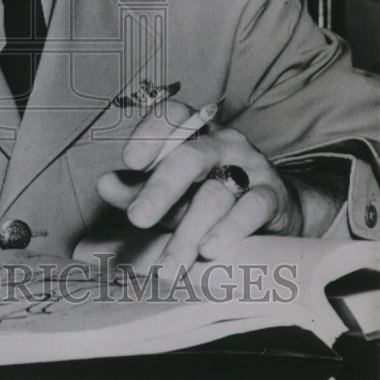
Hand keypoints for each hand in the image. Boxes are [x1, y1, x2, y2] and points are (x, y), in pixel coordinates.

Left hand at [97, 98, 303, 278]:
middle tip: (137, 219)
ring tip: (169, 264)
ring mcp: (251, 166)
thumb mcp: (170, 191)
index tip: (130, 161)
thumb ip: (137, 188)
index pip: (173, 115)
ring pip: (215, 194)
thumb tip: (105, 184)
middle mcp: (223, 142)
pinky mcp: (273, 196)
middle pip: (190, 158)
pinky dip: (230, 229)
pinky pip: (252, 208)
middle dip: (160, 189)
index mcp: (194, 131)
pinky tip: (209, 249)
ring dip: (189, 231)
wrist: (275, 210)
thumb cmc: (208, 194)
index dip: (150, 133)